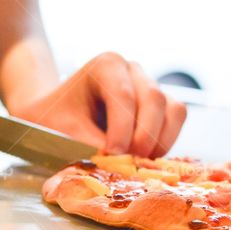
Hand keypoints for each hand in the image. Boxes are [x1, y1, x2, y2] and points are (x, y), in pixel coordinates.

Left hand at [7, 53, 186, 157]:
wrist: (55, 116)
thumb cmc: (55, 120)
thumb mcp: (61, 131)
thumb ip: (88, 144)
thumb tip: (117, 162)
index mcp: (105, 66)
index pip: (123, 94)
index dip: (122, 128)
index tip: (112, 154)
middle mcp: (132, 70)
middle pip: (154, 99)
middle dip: (143, 136)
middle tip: (128, 163)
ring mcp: (149, 86)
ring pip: (172, 109)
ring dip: (158, 141)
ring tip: (136, 162)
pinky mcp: (160, 105)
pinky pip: (176, 120)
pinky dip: (166, 141)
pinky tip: (144, 158)